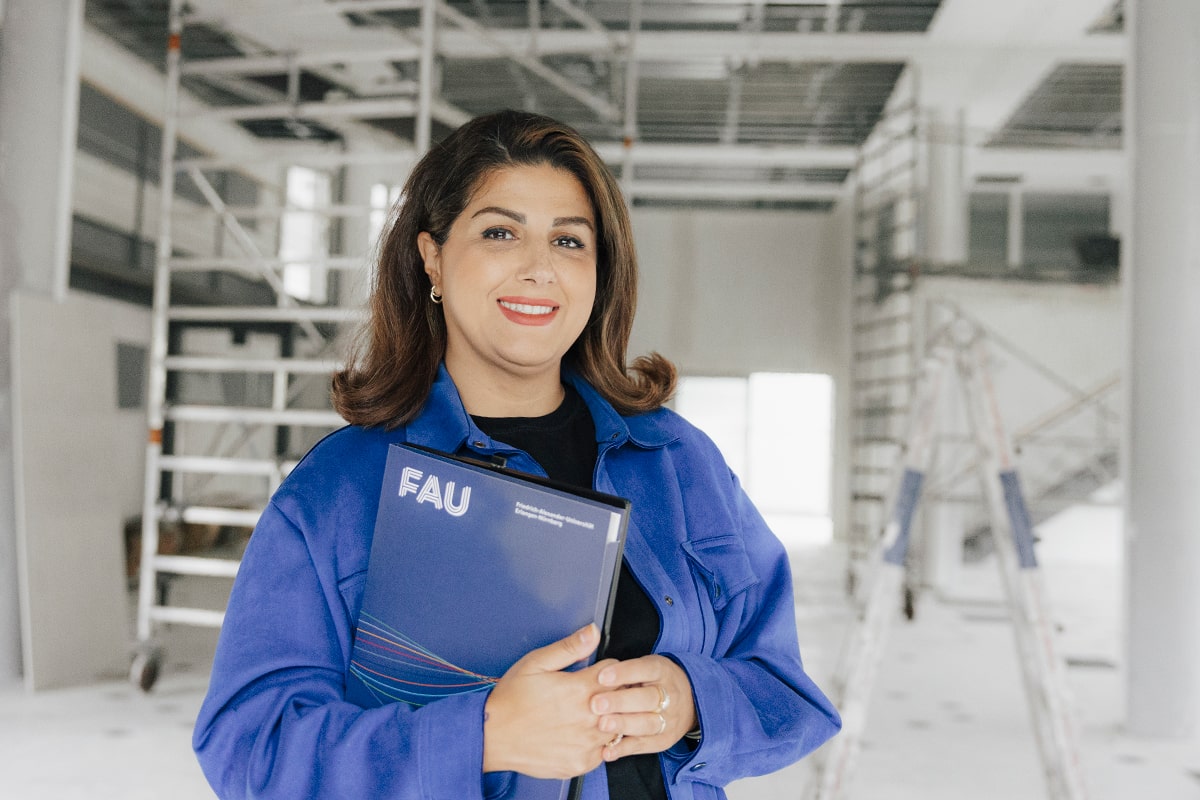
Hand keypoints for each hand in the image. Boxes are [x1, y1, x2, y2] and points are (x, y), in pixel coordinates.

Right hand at [482, 625, 615, 778]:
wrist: (491, 735)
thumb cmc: (512, 699)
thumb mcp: (536, 663)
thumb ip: (570, 647)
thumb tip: (593, 631)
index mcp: (581, 689)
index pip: (618, 673)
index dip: (609, 670)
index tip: (598, 673)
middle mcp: (589, 718)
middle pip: (623, 701)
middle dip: (615, 694)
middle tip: (596, 693)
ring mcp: (587, 744)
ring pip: (618, 727)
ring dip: (610, 719)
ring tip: (587, 714)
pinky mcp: (581, 763)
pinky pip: (604, 751)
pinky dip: (597, 742)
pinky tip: (580, 734)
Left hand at [589, 655, 696, 761]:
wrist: (690, 702)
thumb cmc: (655, 681)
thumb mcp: (647, 667)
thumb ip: (625, 671)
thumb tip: (593, 674)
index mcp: (663, 671)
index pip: (645, 670)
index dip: (623, 673)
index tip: (601, 676)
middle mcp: (670, 696)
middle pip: (646, 699)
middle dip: (620, 702)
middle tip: (596, 704)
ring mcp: (668, 720)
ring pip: (647, 724)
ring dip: (623, 725)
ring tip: (601, 725)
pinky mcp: (663, 740)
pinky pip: (643, 746)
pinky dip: (624, 749)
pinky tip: (607, 751)